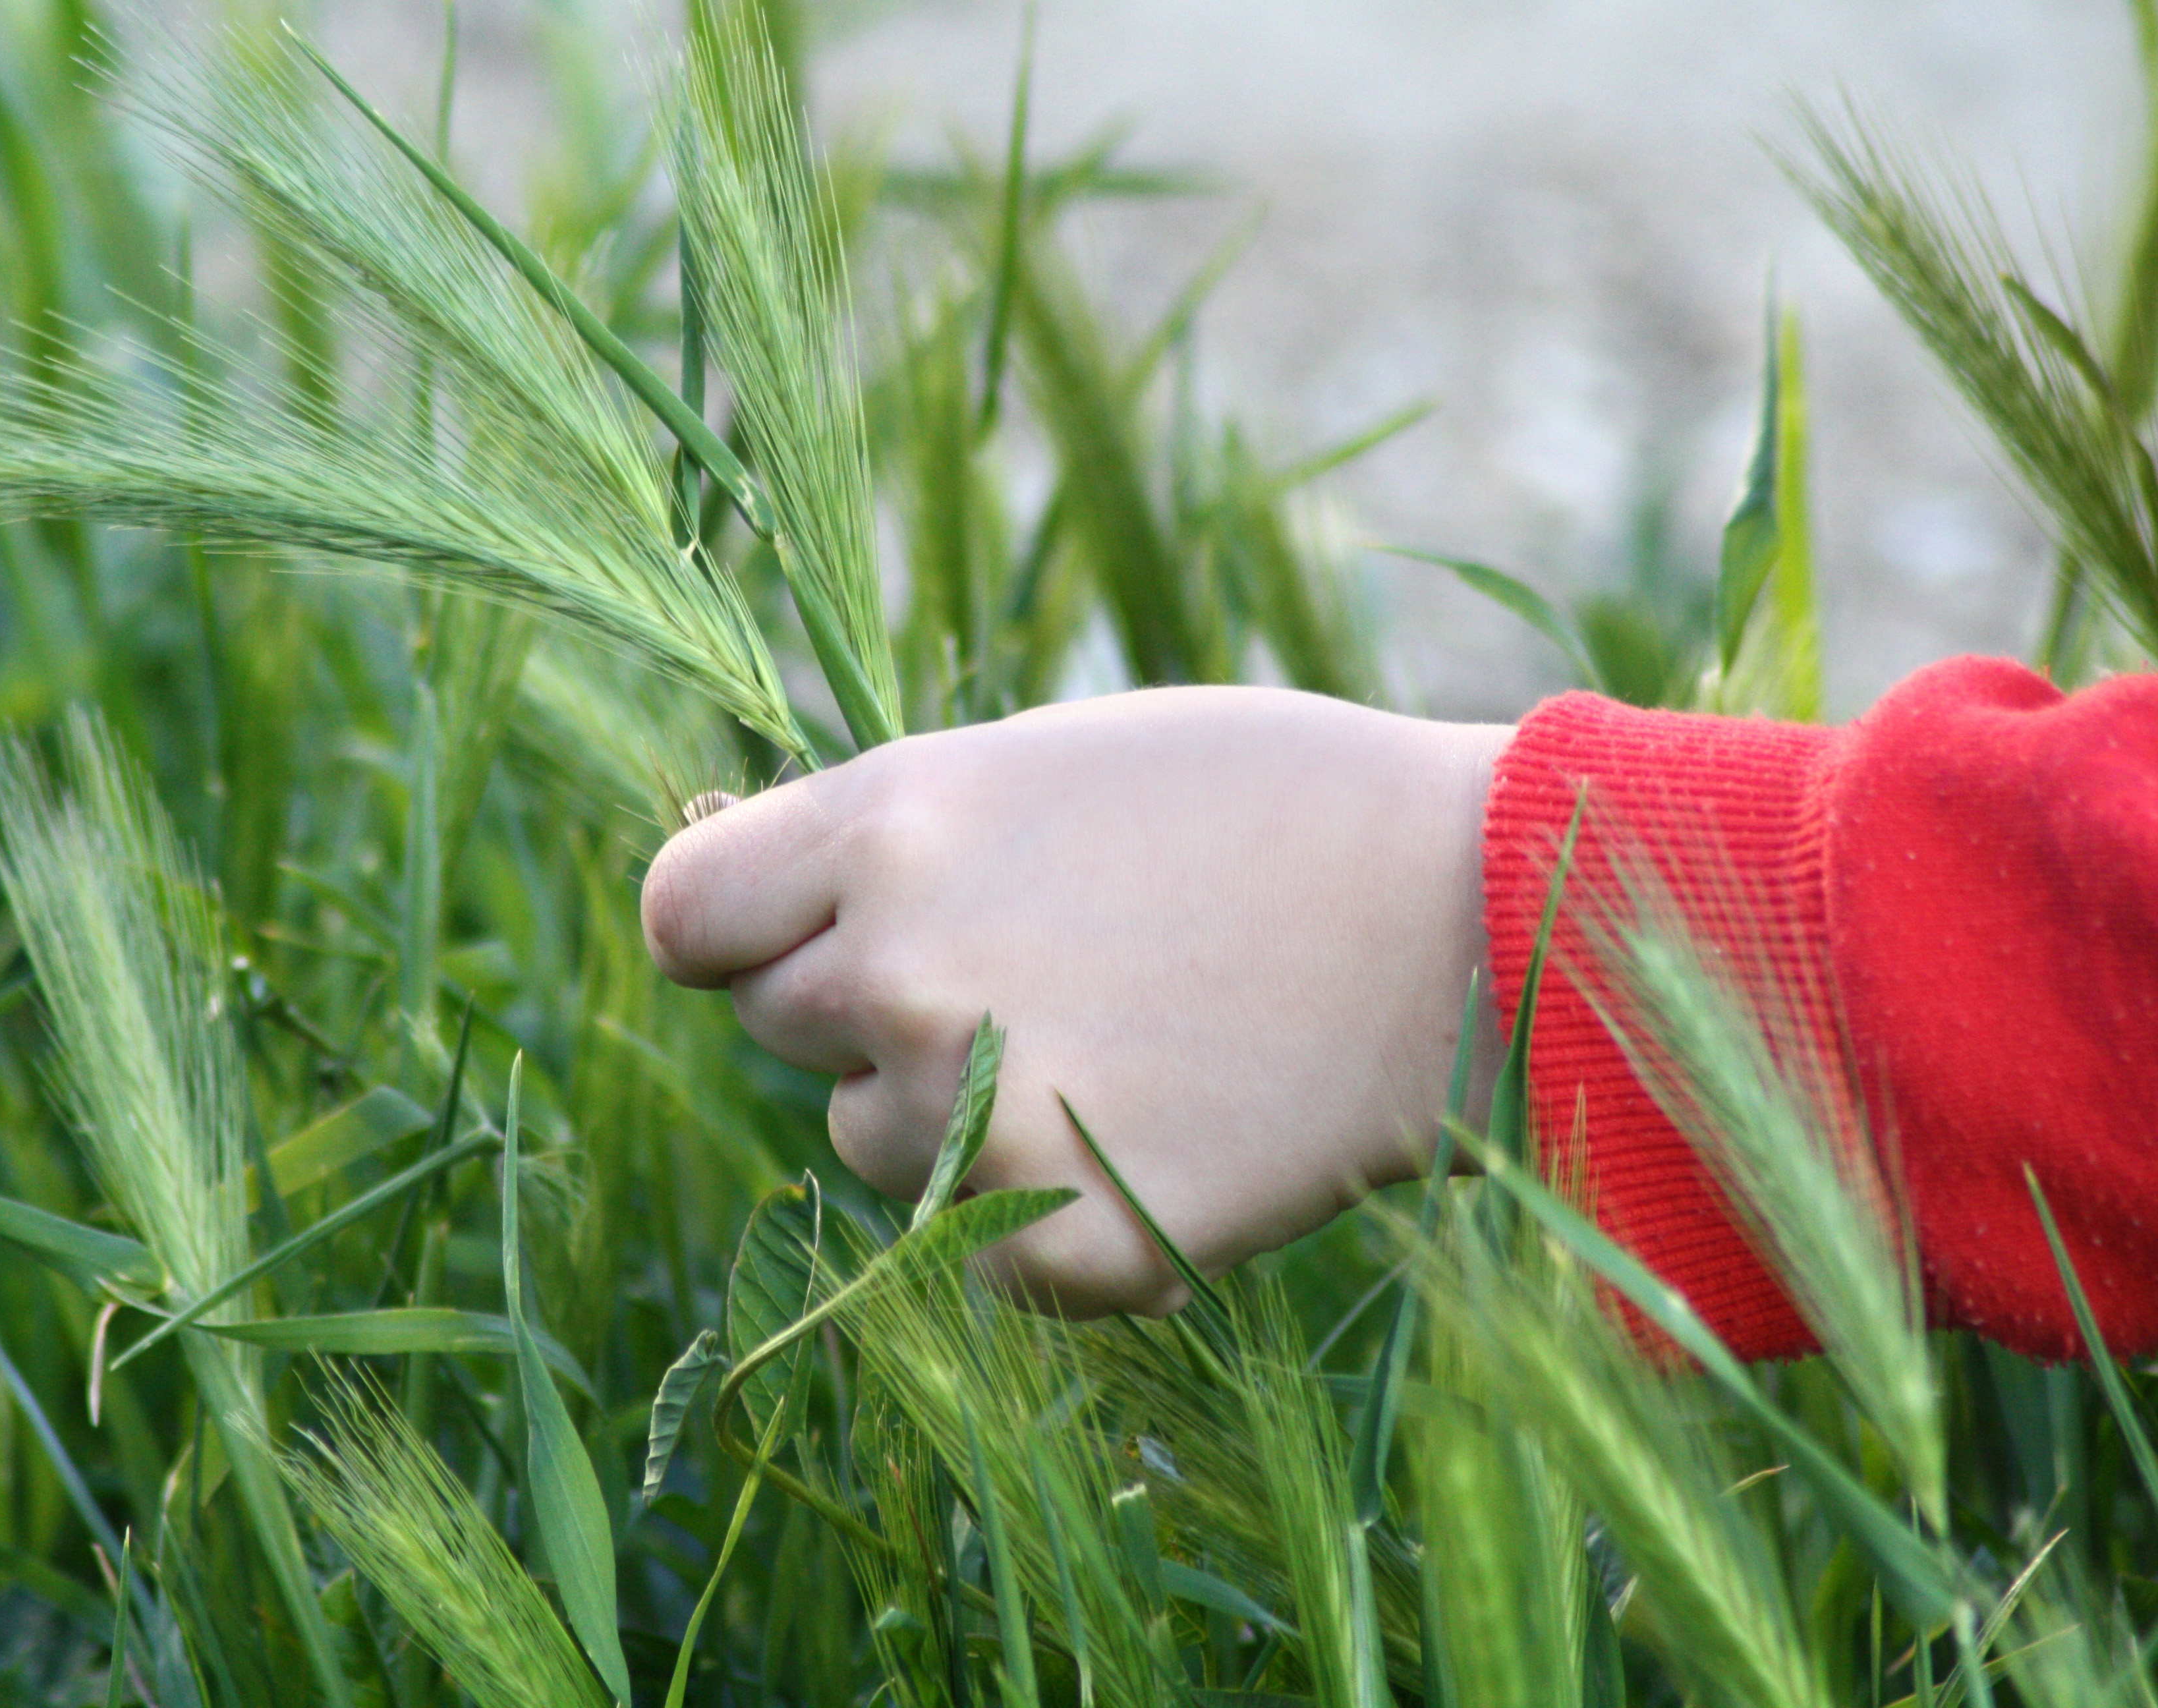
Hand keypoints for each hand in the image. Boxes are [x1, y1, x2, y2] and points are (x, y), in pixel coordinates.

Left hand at [640, 686, 1511, 1314]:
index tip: (787, 935)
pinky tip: (1161, 1130)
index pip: (684, 916)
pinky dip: (1045, 1215)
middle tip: (1017, 974)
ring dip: (952, 1115)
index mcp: (891, 825)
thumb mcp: (1049, 763)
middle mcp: (904, 972)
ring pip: (869, 1148)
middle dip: (861, 1007)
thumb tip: (784, 922)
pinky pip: (975, 1253)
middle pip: (776, 1028)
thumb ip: (897, 839)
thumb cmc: (1267, 806)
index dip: (734, 929)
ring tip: (1117, 1041)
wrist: (1473, 916)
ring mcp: (983, 1118)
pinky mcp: (1071, 1242)